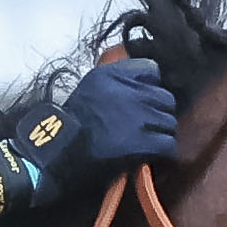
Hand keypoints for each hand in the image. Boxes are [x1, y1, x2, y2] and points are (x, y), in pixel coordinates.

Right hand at [15, 56, 179, 173]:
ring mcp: (135, 116)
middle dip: (160, 113)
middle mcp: (126, 92)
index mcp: (110, 75)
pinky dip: (164, 151)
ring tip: (150, 142)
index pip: (151, 70)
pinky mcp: (140, 142)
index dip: (152, 88)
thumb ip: (114, 82)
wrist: (57, 157)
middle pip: (166, 98)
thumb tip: (145, 84)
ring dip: (162, 133)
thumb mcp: (89, 89)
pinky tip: (154, 156)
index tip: (146, 101)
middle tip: (151, 127)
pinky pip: (168, 144)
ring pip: (169, 122)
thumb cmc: (70, 128)